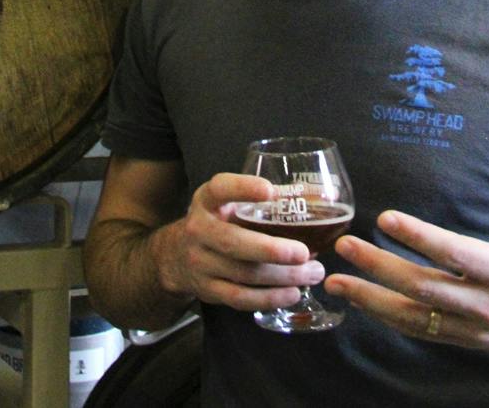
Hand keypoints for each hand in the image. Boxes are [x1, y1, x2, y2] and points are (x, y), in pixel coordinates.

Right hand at [151, 172, 326, 312]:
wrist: (176, 256)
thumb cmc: (215, 222)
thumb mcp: (223, 203)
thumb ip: (253, 201)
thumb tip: (307, 202)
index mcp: (206, 200)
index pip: (220, 189)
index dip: (243, 188)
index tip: (270, 191)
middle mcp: (199, 229)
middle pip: (234, 242)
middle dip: (272, 250)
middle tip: (305, 253)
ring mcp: (200, 262)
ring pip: (244, 274)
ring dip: (282, 277)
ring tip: (312, 273)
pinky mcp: (208, 290)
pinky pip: (240, 298)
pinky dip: (269, 298)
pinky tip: (292, 293)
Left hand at [325, 145, 488, 351]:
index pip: (456, 253)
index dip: (420, 237)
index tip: (386, 218)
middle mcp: (486, 304)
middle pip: (425, 287)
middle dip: (380, 268)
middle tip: (344, 245)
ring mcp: (473, 327)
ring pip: (415, 317)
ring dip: (372, 300)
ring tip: (336, 281)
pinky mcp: (465, 339)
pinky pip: (421, 331)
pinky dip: (388, 318)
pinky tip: (359, 302)